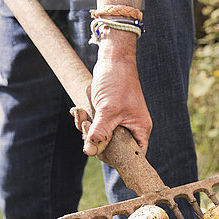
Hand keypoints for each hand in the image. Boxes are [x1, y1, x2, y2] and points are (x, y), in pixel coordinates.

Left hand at [71, 30, 151, 155]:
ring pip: (101, 137)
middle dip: (96, 140)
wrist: (112, 59)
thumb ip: (100, 132)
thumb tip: (90, 151)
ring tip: (82, 115)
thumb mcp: (108, 110)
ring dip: (86, 129)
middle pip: (113, 148)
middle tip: (88, 128)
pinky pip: (95, 126)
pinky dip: (85, 120)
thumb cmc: (117, 82)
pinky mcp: (107, 114)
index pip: (134, 155)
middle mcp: (131, 127)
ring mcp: (118, 121)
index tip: (101, 154)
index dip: (118, 159)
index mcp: (140, 129)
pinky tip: (78, 111)